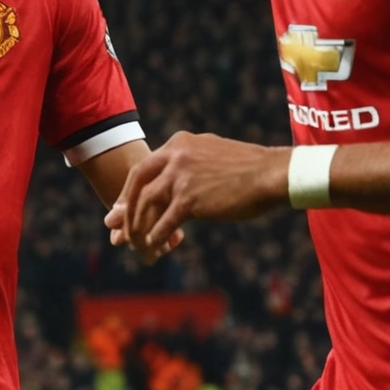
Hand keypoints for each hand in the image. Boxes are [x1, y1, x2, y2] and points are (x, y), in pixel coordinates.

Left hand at [106, 131, 289, 256]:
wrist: (272, 174)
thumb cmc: (246, 167)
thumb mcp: (210, 152)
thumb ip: (187, 160)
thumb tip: (171, 175)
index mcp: (178, 143)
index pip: (143, 167)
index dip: (130, 189)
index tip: (123, 205)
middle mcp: (174, 156)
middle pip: (137, 184)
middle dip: (125, 207)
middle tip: (117, 225)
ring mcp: (181, 178)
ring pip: (147, 205)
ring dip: (138, 227)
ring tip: (136, 243)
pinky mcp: (191, 199)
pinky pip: (165, 222)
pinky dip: (157, 236)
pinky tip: (155, 246)